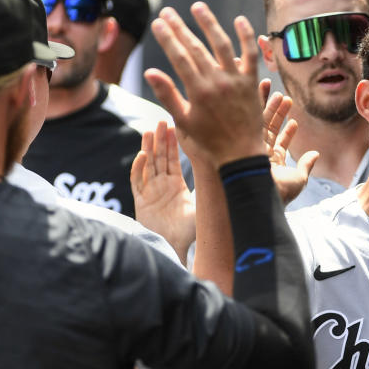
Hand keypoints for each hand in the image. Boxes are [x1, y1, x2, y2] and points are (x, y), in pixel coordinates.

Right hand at [131, 121, 196, 264]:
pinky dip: (139, 168)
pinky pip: (137, 181)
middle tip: (163, 120)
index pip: (174, 159)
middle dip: (161, 139)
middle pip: (160, 157)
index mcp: (177, 185)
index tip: (176, 126)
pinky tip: (143, 155)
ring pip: (148, 164)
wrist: (175, 247)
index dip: (173, 143)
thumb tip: (231, 174)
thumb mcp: (203, 206)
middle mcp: (162, 185)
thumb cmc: (191, 231)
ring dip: (149, 148)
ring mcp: (150, 191)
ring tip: (151, 131)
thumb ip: (210, 190)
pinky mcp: (140, 201)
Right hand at [144, 3, 264, 166]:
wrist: (241, 156)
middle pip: (196, 48)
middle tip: (168, 11)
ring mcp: (237, 81)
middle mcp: (218, 83)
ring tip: (197, 7)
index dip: (167, 38)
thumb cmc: (209, 143)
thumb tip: (149, 71)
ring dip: (209, 24)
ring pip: (222, 45)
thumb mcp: (183, 122)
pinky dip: (246, 37)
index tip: (158, 23)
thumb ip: (168, 95)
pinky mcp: (252, 83)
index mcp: (198, 92)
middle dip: (180, 27)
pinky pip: (251, 55)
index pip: (179, 57)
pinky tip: (239, 20)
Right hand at [258, 79, 318, 203]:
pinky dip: (259, 107)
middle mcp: (261, 152)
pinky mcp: (246, 139)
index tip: (295, 121)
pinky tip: (269, 98)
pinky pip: (254, 119)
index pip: (280, 143)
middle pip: (268, 127)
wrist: (261, 196)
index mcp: (272, 162)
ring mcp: (252, 145)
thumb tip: (316, 154)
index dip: (288, 132)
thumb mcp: (299, 178)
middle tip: (284, 97)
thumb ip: (306, 165)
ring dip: (270, 107)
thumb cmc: (280, 192)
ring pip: (261, 122)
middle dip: (276, 112)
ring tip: (281, 94)